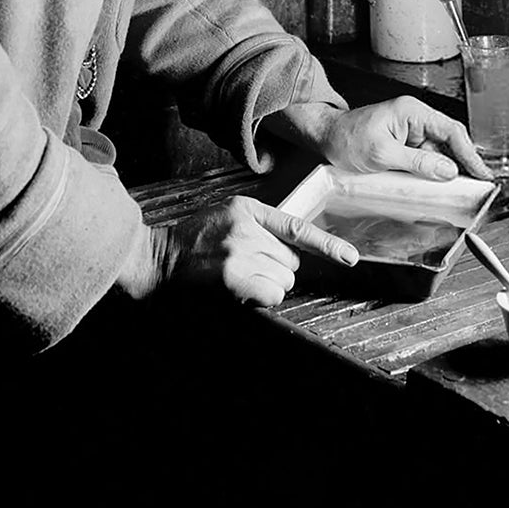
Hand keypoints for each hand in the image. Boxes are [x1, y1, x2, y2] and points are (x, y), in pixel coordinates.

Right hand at [152, 195, 358, 307]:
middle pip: (291, 261)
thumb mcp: (227, 216)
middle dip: (275, 269)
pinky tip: (239, 290)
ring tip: (238, 277)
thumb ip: (260, 225)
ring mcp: (241, 253)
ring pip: (284, 280)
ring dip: (267, 285)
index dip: (327, 245)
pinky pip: (272, 295)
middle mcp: (247, 228)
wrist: (157, 258)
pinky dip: (261, 298)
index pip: (297, 227)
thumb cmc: (193, 241)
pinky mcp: (234, 278)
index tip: (350, 257)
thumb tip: (294, 251)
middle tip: (244, 266)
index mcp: (247, 209)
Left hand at [307, 95, 491, 181]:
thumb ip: (417, 162)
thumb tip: (447, 170)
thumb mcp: (382, 154)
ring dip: (448, 171)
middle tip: (478, 186)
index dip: (470, 154)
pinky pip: (426, 159)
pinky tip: (439, 186)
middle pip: (449, 142)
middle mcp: (414, 119)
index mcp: (412, 112)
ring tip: (462, 190)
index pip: (451, 131)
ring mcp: (410, 132)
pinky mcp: (404, 145)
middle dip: (464, 164)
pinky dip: (433, 172)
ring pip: (439, 152)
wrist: (324, 137)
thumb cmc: (346, 138)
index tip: (482, 174)